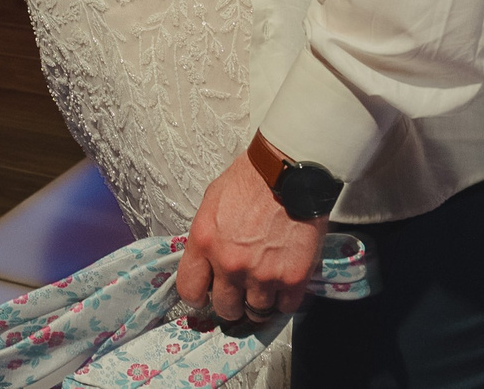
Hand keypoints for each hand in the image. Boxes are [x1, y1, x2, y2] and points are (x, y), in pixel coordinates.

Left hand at [179, 153, 329, 320]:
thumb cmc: (250, 180)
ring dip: (260, 302)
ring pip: (256, 312)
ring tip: (264, 287)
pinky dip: (285, 299)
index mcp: (204, 242)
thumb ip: (207, 238)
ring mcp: (262, 274)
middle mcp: (230, 263)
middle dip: (232, 303)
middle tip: (240, 293)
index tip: (206, 296)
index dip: (199, 297)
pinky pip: (286, 306)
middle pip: (226, 308)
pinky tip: (284, 283)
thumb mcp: (212, 203)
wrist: (288, 171)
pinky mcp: (293, 277)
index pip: (190, 290)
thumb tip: (207, 262)